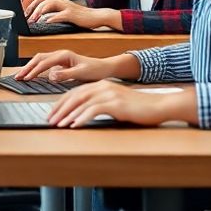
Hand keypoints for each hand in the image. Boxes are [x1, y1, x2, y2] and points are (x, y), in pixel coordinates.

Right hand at [14, 50, 112, 83]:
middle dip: (27, 67)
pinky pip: (45, 64)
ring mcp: (60, 58)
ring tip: (21, 75)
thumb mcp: (81, 73)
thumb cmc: (95, 70)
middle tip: (18, 76)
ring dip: (30, 67)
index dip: (34, 70)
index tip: (26, 77)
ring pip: (40, 60)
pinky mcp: (60, 63)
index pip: (44, 62)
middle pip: (38, 58)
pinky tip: (32, 74)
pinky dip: (36, 68)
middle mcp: (60, 54)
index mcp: (64, 55)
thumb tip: (50, 75)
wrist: (104, 68)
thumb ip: (65, 74)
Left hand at [19, 0, 116, 29]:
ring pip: (48, 4)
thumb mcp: (61, 8)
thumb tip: (34, 10)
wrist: (95, 16)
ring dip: (39, 12)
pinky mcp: (72, 14)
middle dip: (30, 6)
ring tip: (32, 20)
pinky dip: (52, 18)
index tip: (19, 8)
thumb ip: (49, 6)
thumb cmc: (77, 15)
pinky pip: (60, 14)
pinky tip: (46, 22)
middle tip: (24, 16)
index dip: (27, 0)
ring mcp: (66, 5)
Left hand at [46, 80, 191, 127]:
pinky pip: (93, 110)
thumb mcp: (116, 103)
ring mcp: (109, 94)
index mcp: (101, 85)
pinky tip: (74, 126)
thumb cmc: (138, 108)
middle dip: (60, 109)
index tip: (52, 113)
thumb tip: (82, 115)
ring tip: (58, 125)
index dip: (61, 103)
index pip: (75, 93)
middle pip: (74, 96)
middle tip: (50, 120)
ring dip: (67, 115)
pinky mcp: (116, 103)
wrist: (159, 106)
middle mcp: (103, 86)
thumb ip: (100, 105)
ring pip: (81, 103)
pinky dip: (81, 118)